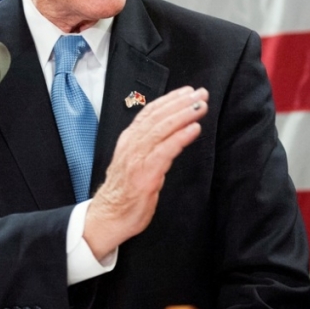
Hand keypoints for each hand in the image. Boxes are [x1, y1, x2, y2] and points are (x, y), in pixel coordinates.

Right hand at [83, 86, 208, 259]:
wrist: (108, 216)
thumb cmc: (124, 192)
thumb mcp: (134, 161)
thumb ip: (148, 146)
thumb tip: (169, 135)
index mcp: (129, 139)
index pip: (149, 112)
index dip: (169, 99)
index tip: (187, 91)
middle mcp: (132, 144)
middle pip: (158, 116)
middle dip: (181, 103)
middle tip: (201, 93)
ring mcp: (138, 158)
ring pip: (162, 128)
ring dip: (184, 115)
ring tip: (201, 106)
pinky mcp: (146, 173)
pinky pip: (165, 150)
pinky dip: (180, 137)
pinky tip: (194, 129)